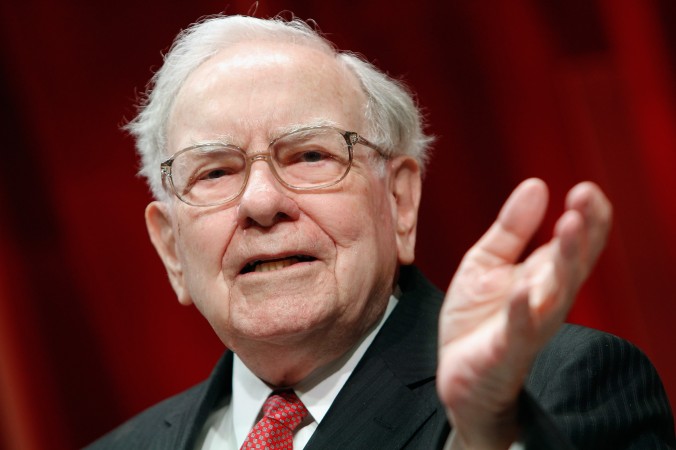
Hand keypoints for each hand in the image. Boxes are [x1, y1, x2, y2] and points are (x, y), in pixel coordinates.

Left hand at [436, 178, 611, 448]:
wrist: (458, 372)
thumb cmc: (477, 319)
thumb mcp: (487, 261)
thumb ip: (511, 227)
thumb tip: (536, 184)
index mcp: (543, 274)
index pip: (576, 242)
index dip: (587, 215)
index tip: (586, 187)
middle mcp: (545, 298)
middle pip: (574, 262)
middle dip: (582, 231)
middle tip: (584, 198)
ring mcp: (529, 325)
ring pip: (556, 292)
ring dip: (564, 260)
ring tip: (568, 226)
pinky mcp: (507, 349)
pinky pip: (519, 330)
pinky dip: (522, 311)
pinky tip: (522, 289)